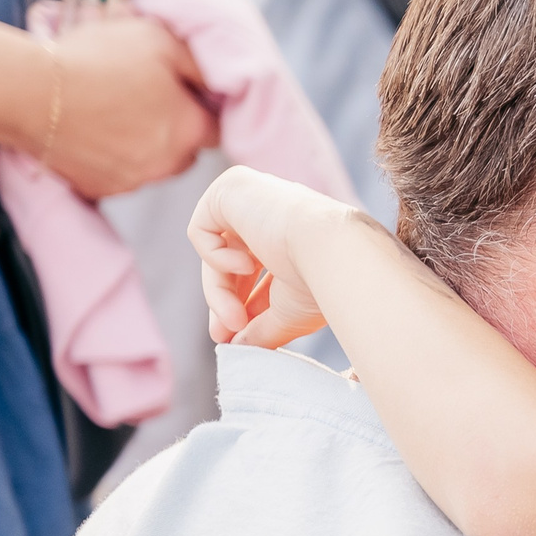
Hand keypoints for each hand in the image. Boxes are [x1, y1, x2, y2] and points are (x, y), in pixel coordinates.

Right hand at [46, 14, 218, 198]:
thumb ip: (200, 62)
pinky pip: (117, 176)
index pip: (215, 126)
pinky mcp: (98, 189)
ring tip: (113, 113)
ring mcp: (132, 181)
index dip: (199, 106)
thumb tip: (221, 79)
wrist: (27, 91)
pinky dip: (110, 158)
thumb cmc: (97, 59)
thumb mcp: (160, 40)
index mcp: (190, 130)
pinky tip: (91, 131)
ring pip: (153, 165)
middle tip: (145, 99)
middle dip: (175, 129)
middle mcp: (168, 165)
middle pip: (186, 150)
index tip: (179, 90)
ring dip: (143, 145)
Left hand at [189, 164, 374, 347]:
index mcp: (292, 233)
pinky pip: (201, 229)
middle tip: (224, 334)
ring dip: (219, 290)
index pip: (252, 269)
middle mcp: (271, 211)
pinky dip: (214, 257)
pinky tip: (246, 264)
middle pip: (229, 262)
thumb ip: (262, 327)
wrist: (335, 250)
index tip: (233, 336)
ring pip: (214, 251)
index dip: (239, 303)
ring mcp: (251, 195)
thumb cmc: (324, 280)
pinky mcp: (230, 187)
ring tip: (236, 318)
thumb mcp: (289, 312)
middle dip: (224, 300)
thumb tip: (238, 347)